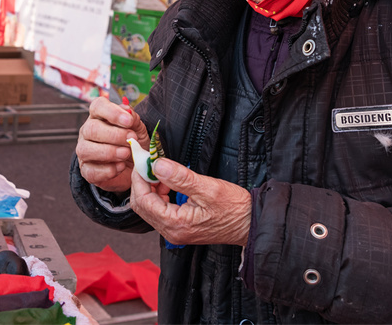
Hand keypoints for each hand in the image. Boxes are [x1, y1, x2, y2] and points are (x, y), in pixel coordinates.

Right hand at [76, 97, 148, 192]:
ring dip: (109, 152)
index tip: (128, 121)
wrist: (134, 167)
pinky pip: (90, 171)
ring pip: (86, 149)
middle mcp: (88, 131)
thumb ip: (133, 119)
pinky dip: (107, 170)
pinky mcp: (86, 170)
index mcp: (99, 116)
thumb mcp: (138, 129)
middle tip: (131, 139)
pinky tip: (121, 167)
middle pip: (91, 129)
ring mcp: (84, 151)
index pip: (98, 106)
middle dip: (114, 135)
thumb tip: (128, 112)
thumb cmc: (134, 142)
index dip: (112, 112)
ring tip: (126, 154)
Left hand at [130, 157, 251, 246]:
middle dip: (143, 182)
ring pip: (150, 207)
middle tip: (150, 162)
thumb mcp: (208, 188)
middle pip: (142, 206)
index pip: (144, 201)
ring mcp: (175, 231)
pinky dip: (160, 193)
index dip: (140, 178)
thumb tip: (158, 165)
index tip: (143, 159)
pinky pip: (160, 209)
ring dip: (151, 187)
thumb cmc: (235, 208)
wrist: (251, 222)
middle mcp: (171, 232)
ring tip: (162, 171)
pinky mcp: (180, 226)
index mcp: (176, 225)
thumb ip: (180, 177)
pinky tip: (169, 182)